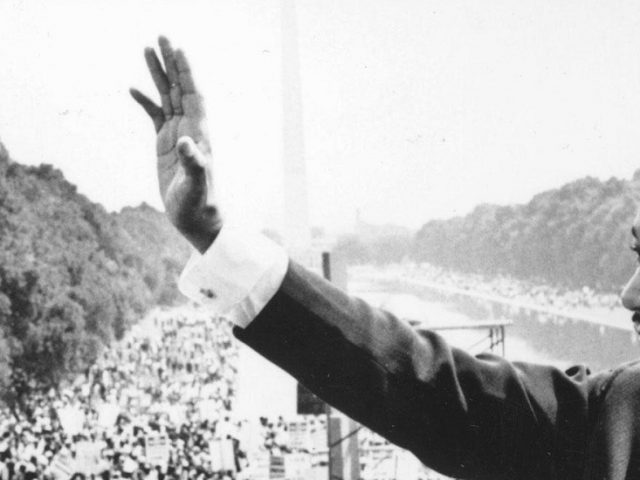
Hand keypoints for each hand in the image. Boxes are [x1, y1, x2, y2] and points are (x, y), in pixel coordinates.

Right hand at [130, 37, 220, 252]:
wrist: (196, 218)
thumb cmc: (200, 204)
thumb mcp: (196, 185)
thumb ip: (193, 163)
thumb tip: (185, 142)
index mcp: (199, 133)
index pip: (193, 95)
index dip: (186, 72)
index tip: (178, 49)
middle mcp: (190, 129)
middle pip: (180, 88)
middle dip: (171, 63)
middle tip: (161, 37)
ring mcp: (177, 134)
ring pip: (167, 97)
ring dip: (158, 75)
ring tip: (146, 49)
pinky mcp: (165, 144)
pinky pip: (155, 116)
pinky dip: (145, 102)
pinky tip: (133, 89)